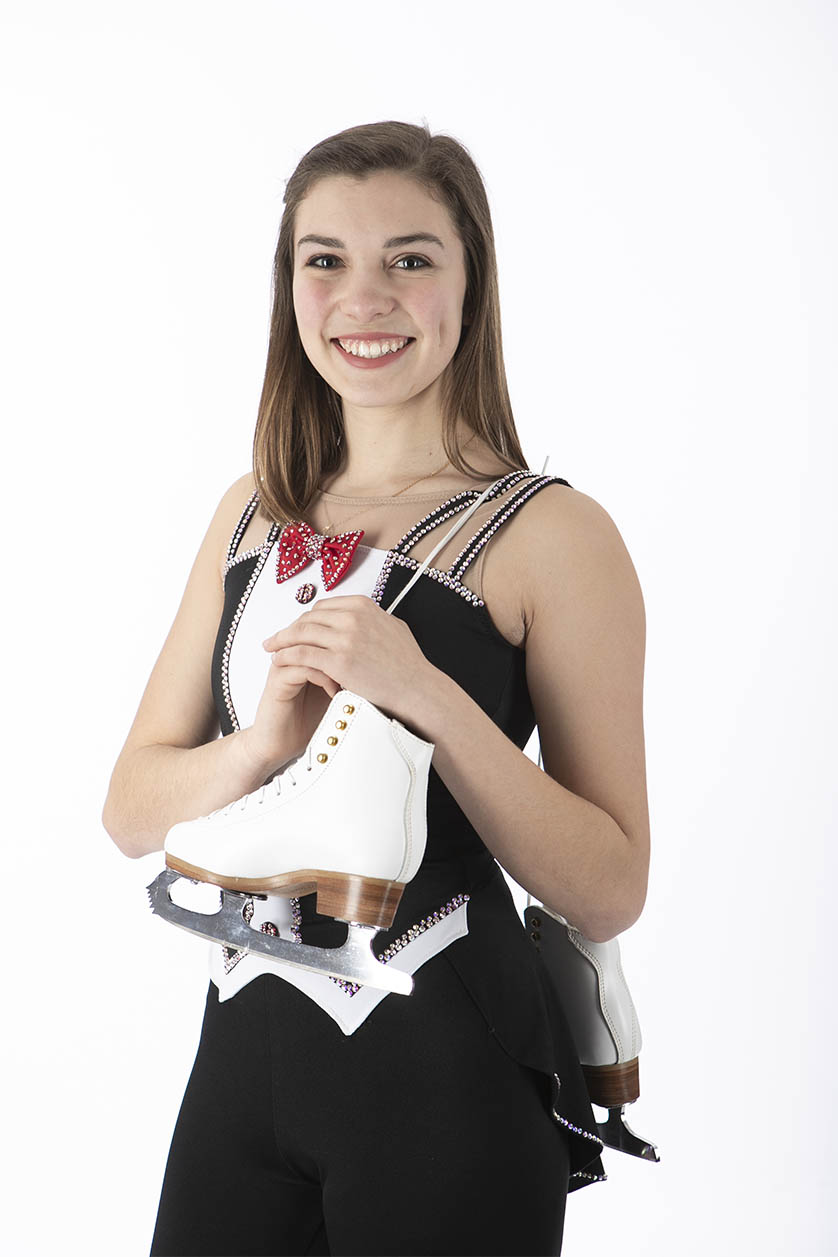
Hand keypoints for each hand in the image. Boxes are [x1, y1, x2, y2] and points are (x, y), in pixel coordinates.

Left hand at [261, 594, 435, 726]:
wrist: (417, 689)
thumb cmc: (409, 666)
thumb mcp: (393, 629)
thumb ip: (373, 620)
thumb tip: (363, 618)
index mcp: (363, 606)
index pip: (322, 607)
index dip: (305, 619)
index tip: (296, 629)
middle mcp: (352, 617)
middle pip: (308, 618)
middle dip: (289, 629)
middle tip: (276, 638)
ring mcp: (345, 638)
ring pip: (301, 634)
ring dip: (281, 641)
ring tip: (271, 649)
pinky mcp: (338, 661)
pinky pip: (302, 654)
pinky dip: (286, 656)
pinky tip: (278, 661)